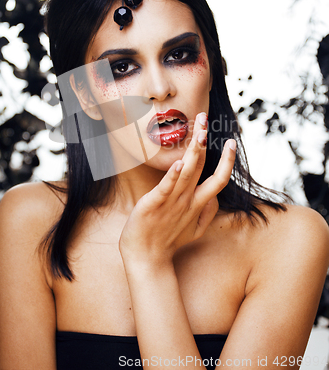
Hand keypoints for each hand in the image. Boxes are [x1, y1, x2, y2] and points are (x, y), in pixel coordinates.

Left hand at [119, 112, 235, 266]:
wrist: (146, 259)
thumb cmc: (167, 241)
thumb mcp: (194, 230)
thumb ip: (207, 214)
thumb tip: (216, 200)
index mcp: (197, 204)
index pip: (218, 179)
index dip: (227, 161)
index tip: (231, 142)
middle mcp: (188, 200)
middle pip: (203, 167)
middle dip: (204, 141)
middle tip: (204, 117)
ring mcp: (172, 203)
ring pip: (188, 173)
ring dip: (194, 151)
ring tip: (199, 131)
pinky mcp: (154, 205)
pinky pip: (166, 188)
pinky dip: (173, 176)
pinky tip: (179, 163)